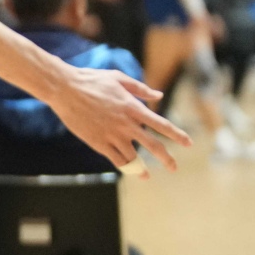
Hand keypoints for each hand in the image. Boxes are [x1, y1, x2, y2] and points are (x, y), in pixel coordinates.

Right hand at [42, 65, 189, 173]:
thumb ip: (141, 89)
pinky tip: (129, 171)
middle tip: (174, 168)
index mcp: (133, 107)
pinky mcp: (97, 142)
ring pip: (133, 157)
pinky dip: (124, 166)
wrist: (65, 89)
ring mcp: (111, 134)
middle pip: (152, 145)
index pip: (161, 124)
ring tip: (146, 175)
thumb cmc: (91, 80)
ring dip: (141, 168)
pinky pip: (115, 159)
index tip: (188, 143)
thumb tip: (158, 96)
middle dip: (166, 158)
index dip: (177, 135)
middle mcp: (126, 124)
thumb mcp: (119, 78)